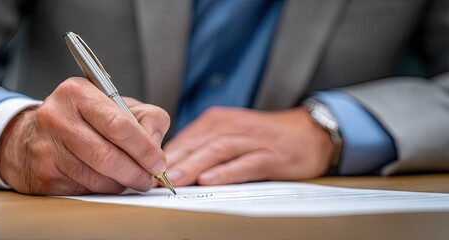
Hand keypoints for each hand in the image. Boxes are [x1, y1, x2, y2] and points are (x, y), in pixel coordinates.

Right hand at [0, 77, 170, 194]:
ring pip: (98, 179)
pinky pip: (85, 191)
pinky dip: (103, 190)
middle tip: (149, 179)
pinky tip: (105, 181)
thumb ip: (146, 118)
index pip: (120, 126)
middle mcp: (57, 118)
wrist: (30, 135)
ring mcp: (47, 149)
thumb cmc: (82, 119)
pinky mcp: (43, 176)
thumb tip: (156, 150)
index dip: (145, 149)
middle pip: (108, 157)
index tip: (158, 163)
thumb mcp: (115, 105)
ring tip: (129, 179)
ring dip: (121, 184)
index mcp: (78, 93)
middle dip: (137, 173)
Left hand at [164, 107, 333, 185]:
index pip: (184, 138)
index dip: (163, 155)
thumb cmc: (263, 137)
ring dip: (194, 165)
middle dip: (173, 162)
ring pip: (217, 151)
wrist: (308, 133)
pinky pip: (247, 163)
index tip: (144, 170)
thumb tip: (169, 166)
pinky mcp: (271, 154)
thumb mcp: (229, 135)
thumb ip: (202, 147)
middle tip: (151, 177)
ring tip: (174, 180)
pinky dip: (228, 172)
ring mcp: (252, 139)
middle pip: (197, 144)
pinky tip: (211, 180)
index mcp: (217, 121)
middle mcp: (231, 126)